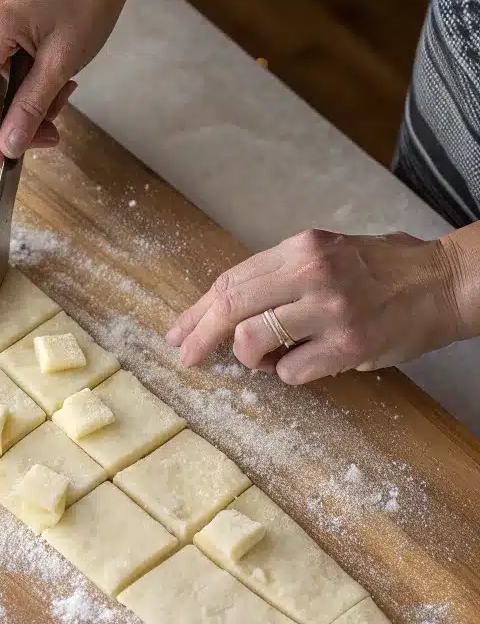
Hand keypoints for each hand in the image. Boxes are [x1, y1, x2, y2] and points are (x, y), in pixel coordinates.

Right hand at [0, 0, 153, 164]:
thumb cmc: (87, 2)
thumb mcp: (61, 64)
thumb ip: (31, 108)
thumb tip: (9, 146)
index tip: (4, 159)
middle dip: (12, 125)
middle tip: (49, 137)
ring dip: (28, 109)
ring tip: (62, 104)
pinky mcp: (3, 32)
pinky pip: (7, 75)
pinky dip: (30, 91)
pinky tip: (57, 87)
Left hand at [165, 229, 472, 383]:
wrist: (445, 283)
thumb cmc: (381, 271)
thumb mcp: (326, 254)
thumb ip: (279, 277)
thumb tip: (224, 310)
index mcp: (301, 249)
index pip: (231, 280)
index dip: (197, 310)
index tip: (178, 331)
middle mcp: (312, 273)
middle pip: (230, 307)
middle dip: (199, 337)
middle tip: (186, 356)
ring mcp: (330, 310)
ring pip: (252, 341)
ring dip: (251, 358)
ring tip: (271, 357)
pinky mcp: (349, 346)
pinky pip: (290, 372)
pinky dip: (288, 374)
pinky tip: (306, 363)